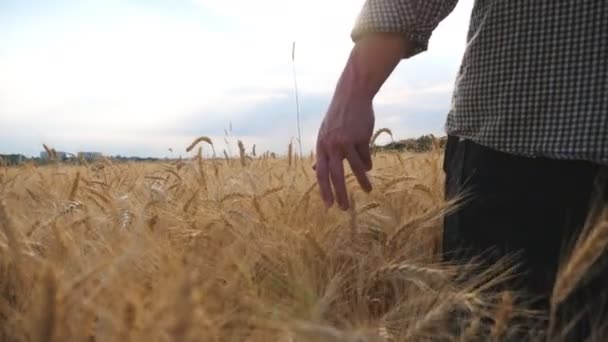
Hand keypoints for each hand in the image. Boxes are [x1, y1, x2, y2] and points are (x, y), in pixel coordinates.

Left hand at [314, 33, 409, 209]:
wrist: (352, 96)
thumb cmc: (337, 117)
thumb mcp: (325, 134)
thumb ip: (322, 153)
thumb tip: (316, 171)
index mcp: (321, 146)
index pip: (321, 173)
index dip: (324, 190)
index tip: (329, 205)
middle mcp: (332, 145)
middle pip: (335, 175)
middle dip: (340, 193)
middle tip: (344, 208)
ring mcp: (347, 141)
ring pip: (355, 167)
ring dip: (362, 181)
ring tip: (369, 191)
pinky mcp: (361, 137)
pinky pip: (365, 156)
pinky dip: (367, 163)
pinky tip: (368, 168)